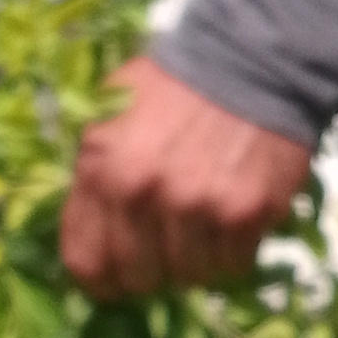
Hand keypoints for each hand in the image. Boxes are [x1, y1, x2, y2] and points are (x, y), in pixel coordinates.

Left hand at [61, 54, 317, 297]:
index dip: (101, 278)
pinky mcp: (246, 213)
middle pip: (139, 279)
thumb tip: (93, 238)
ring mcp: (198, 207)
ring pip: (190, 277)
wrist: (251, 58)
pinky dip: (233, 252)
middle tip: (167, 245)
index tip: (117, 273)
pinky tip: (232, 218)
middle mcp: (145, 195)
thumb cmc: (174, 87)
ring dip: (196, 261)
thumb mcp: (110, 117)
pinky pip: (233, 265)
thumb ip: (94, 176)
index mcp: (103, 171)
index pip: (86, 263)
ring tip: (204, 225)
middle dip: (152, 270)